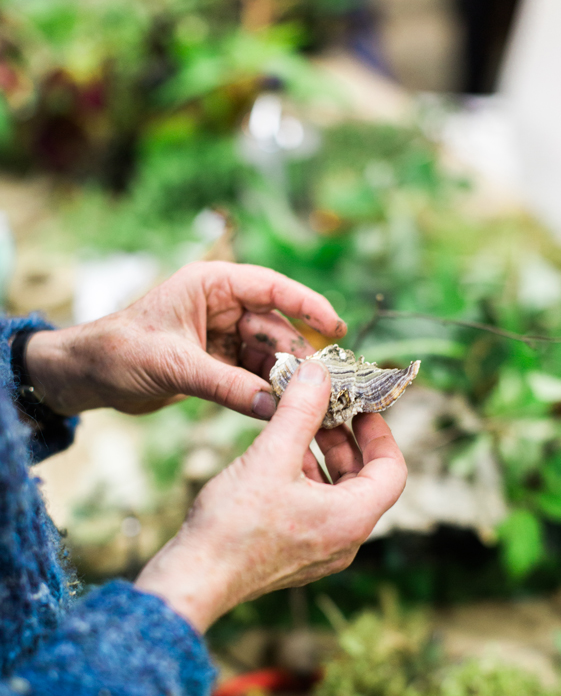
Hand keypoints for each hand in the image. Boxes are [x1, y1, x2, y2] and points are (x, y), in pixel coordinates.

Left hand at [25, 261, 345, 417]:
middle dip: (298, 356)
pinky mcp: (217, 362)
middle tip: (324, 385)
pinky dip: (264, 391)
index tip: (337, 328)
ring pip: (267, 355)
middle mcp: (222, 306)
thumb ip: (225, 385)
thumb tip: (273, 406)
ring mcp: (221, 335)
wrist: (88, 375)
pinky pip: (252, 375)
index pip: (271, 288)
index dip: (308, 305)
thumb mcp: (175, 365)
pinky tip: (278, 410)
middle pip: (275, 327)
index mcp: (212, 286)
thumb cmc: (120, 352)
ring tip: (303, 403)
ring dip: (283, 378)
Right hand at [135, 359, 406, 632]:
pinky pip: (315, 509)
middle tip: (324, 408)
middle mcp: (344, 540)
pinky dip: (304, 479)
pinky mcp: (296, 555)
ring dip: (321, 457)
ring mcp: (321, 552)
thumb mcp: (271, 456)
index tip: (360, 407)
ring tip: (297, 427)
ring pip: (336, 493)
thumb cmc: (234, 525)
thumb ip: (300, 410)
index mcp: (352, 519)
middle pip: (363, 480)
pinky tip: (277, 458)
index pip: (392, 470)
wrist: (194, 578)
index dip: (380, 433)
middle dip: (344, 440)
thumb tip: (318, 372)